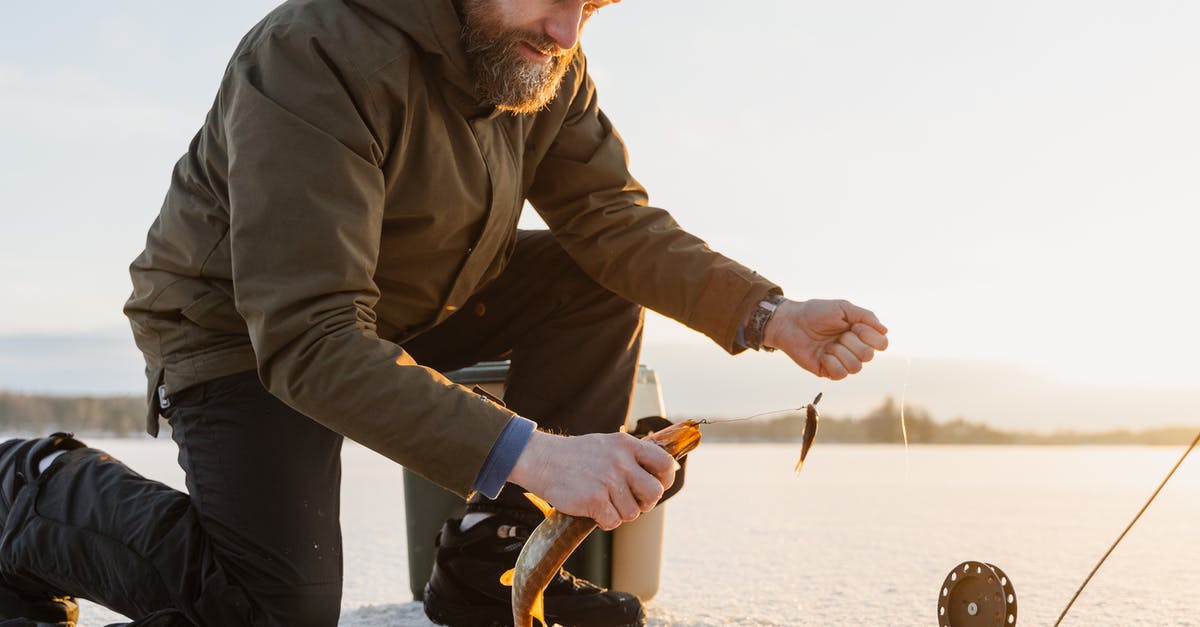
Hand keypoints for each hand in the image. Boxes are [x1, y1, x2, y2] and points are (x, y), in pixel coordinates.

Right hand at [507, 430, 675, 529]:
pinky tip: (593, 511)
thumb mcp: (608, 445)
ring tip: (604, 502)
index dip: (665, 480)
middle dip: (644, 503)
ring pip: (633, 513)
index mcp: (627, 445)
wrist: (541, 460)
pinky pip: (613, 522)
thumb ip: (632, 457)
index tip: (656, 486)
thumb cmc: (576, 456)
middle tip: (628, 501)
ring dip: (620, 513)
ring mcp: (607, 481)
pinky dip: (604, 522)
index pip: (665, 463)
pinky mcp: (594, 500)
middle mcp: (620, 461)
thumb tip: (659, 476)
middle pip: (654, 493)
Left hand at [763, 298, 887, 379]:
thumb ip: (866, 316)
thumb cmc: (816, 312)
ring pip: (855, 367)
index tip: (854, 326)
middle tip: (838, 334)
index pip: (882, 344)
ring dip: (840, 352)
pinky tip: (822, 354)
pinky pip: (840, 374)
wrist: (791, 322)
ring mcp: (841, 361)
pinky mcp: (828, 371)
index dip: (870, 336)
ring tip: (828, 345)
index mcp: (860, 334)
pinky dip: (831, 362)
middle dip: (852, 342)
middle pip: (868, 356)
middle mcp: (854, 349)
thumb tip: (885, 331)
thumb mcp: (843, 308)